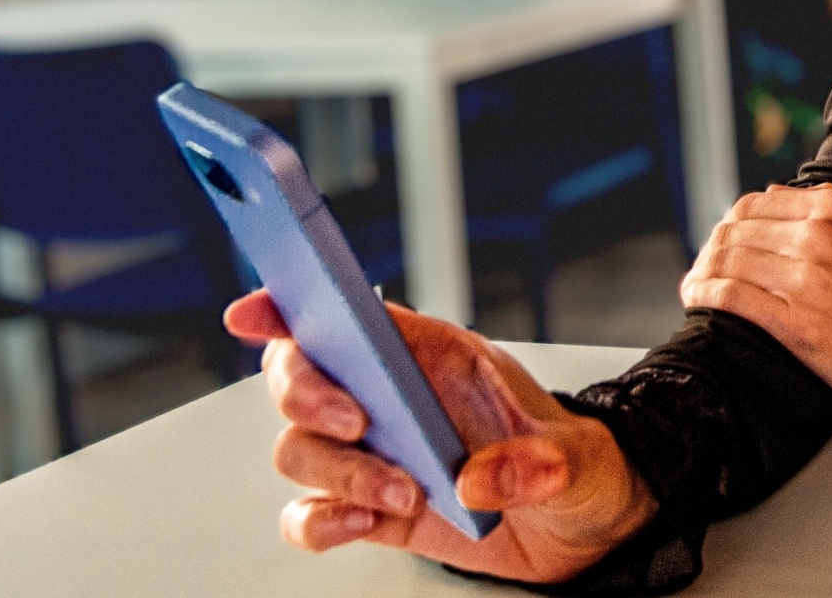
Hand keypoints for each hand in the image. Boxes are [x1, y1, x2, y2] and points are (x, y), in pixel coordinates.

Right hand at [223, 291, 655, 582]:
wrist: (579, 528)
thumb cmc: (573, 467)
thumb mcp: (577, 460)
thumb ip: (536, 463)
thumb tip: (480, 479)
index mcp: (433, 356)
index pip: (350, 313)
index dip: (292, 304)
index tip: (252, 312)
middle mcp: (391, 398)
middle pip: (299, 375)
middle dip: (309, 394)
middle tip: (359, 425)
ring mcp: (374, 453)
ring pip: (298, 447)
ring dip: (338, 473)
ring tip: (402, 493)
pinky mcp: (368, 507)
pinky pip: (309, 512)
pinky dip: (322, 520)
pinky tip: (365, 522)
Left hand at [679, 183, 831, 420]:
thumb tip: (778, 194)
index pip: (755, 205)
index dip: (729, 225)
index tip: (722, 243)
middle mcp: (817, 236)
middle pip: (734, 231)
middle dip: (710, 250)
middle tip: (702, 268)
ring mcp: (805, 277)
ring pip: (726, 260)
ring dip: (700, 272)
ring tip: (693, 287)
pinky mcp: (795, 320)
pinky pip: (731, 296)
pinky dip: (704, 295)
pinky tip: (697, 301)